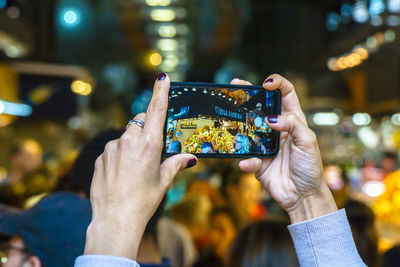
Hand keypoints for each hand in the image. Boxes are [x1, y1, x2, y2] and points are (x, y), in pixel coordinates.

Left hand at [84, 73, 196, 258]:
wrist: (115, 219)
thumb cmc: (143, 201)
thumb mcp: (163, 181)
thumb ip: (176, 164)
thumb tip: (189, 157)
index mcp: (149, 145)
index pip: (156, 110)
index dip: (160, 91)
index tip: (162, 76)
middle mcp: (129, 141)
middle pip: (138, 122)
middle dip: (145, 128)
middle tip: (151, 148)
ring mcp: (111, 148)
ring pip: (125, 136)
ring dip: (131, 144)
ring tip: (134, 168)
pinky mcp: (100, 157)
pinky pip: (113, 148)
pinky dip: (119, 155)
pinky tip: (122, 174)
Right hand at [231, 75, 336, 222]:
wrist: (302, 196)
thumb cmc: (310, 167)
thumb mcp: (308, 142)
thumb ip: (293, 125)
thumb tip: (271, 119)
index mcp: (293, 120)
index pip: (286, 94)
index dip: (277, 84)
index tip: (266, 84)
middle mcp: (277, 129)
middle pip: (260, 106)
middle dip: (248, 95)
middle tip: (235, 86)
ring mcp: (264, 144)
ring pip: (248, 128)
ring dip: (239, 124)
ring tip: (230, 118)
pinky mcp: (257, 161)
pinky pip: (247, 157)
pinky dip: (246, 160)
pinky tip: (248, 163)